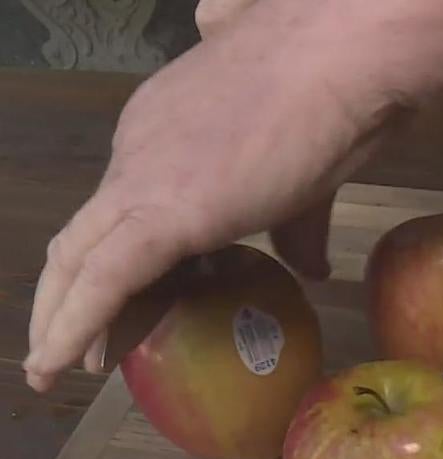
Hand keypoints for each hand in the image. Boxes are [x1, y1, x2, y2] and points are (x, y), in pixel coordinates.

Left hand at [23, 0, 398, 390]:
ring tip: (55, 367)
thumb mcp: (308, 175)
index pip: (123, 211)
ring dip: (59, 319)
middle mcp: (138, 150)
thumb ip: (297, 226)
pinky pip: (103, 281)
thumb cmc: (335, 99)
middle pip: (85, 236)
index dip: (115, 260)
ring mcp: (142, 177)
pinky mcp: (163, 214)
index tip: (129, 304)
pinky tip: (62, 363)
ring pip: (77, 260)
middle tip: (72, 349)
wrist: (340, 60)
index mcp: (163, 131)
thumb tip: (313, 271)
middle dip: (69, 297)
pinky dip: (75, 327)